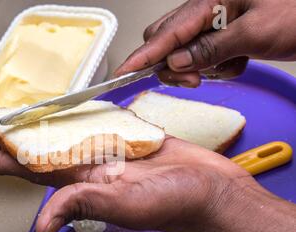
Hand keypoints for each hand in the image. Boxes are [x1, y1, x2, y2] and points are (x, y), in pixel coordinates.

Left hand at [0, 131, 252, 231]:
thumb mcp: (124, 205)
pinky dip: (84, 117)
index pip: (38, 173)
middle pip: (47, 151)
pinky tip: (70, 112)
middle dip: (19, 141)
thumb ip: (84, 203)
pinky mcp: (132, 139)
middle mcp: (95, 169)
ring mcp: (113, 153)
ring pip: (71, 136)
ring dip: (45, 127)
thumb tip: (43, 224)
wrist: (210, 190)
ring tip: (23, 118)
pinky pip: (102, 125)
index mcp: (88, 186)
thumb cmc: (173, 204)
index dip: (10, 165)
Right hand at [115, 0, 295, 86]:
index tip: (123, 74)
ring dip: (200, 67)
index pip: (166, 33)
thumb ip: (210, 48)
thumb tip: (176, 62)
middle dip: (172, 64)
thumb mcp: (254, 33)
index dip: (142, 56)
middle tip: (193, 80)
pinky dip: (218, 66)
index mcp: (211, 1)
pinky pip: (206, 57)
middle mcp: (209, 10)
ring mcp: (216, 23)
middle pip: (167, 40)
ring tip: (229, 64)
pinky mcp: (225, 35)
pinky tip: (240, 60)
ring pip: (186, 52)